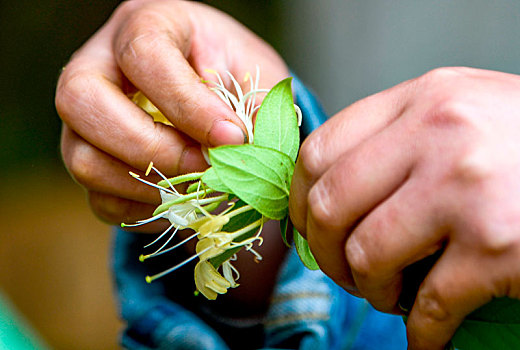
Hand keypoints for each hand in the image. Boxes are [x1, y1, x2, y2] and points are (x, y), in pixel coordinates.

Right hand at [56, 0, 288, 230]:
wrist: (214, 97)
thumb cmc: (233, 74)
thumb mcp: (256, 74)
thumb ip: (252, 104)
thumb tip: (240, 147)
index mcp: (148, 23)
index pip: (145, 55)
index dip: (187, 104)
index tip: (231, 137)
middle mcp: (99, 64)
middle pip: (83, 100)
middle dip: (152, 147)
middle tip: (205, 166)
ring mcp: (84, 118)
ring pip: (82, 159)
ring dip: (149, 185)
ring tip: (199, 184)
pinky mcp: (87, 159)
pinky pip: (100, 198)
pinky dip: (145, 208)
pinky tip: (180, 195)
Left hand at [289, 67, 519, 348]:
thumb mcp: (458, 115)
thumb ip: (396, 140)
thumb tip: (330, 190)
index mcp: (422, 98)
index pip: (319, 151)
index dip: (299, 200)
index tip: (307, 227)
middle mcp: (439, 134)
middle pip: (329, 205)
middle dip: (324, 253)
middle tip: (343, 271)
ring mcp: (466, 188)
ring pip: (366, 256)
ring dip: (369, 290)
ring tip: (389, 295)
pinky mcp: (498, 246)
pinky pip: (428, 305)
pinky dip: (419, 332)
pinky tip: (425, 334)